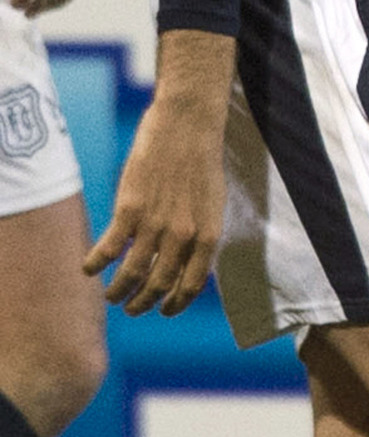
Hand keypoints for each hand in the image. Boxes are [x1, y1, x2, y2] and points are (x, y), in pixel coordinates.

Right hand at [86, 32, 234, 314]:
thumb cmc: (201, 162)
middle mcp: (184, 234)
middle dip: (142, 303)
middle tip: (131, 308)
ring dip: (117, 291)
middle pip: (159, 285)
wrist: (188, 125)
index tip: (164, 312)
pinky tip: (89, 268)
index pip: (192, 284)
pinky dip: (95, 264)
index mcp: (209, 233)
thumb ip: (201, 234)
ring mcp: (156, 223)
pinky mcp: (130, 208)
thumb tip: (191, 265)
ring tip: (110, 296)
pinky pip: (108, 249)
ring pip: (131, 274)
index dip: (176, 304)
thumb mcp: (212, 203)